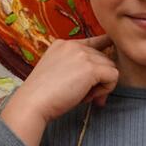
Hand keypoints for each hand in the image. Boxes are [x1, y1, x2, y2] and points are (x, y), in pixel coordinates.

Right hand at [0, 36, 117, 145]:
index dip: (104, 53)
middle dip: (99, 79)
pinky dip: (106, 90)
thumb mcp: (58, 73)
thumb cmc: (43, 96)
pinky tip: (89, 98)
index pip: (94, 42)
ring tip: (84, 97)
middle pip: (104, 58)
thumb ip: (76, 68)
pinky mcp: (90, 68)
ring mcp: (82, 54)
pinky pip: (113, 76)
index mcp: (63, 44)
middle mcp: (73, 45)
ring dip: (102, 85)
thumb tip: (104, 75)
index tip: (107, 66)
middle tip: (87, 96)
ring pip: (111, 67)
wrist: (32, 103)